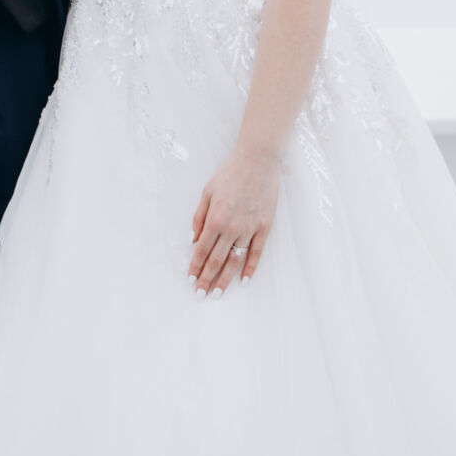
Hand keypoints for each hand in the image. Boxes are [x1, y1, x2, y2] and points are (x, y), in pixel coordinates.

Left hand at [188, 144, 279, 296]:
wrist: (257, 161)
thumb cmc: (229, 173)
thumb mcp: (207, 192)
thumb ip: (199, 217)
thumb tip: (193, 240)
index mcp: (214, 218)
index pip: (202, 249)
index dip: (195, 266)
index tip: (191, 280)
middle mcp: (231, 227)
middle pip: (217, 260)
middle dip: (207, 279)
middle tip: (200, 295)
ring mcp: (249, 228)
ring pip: (235, 260)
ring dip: (225, 279)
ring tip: (218, 293)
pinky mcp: (264, 227)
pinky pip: (256, 252)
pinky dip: (250, 268)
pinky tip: (244, 281)